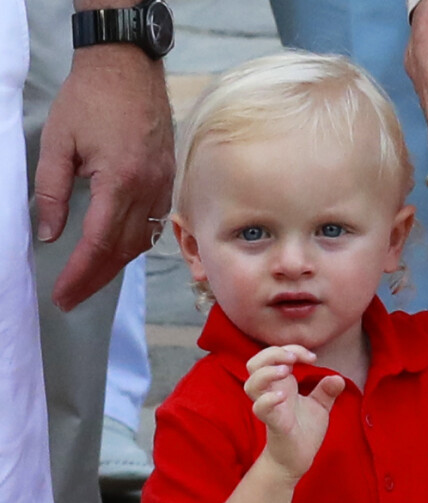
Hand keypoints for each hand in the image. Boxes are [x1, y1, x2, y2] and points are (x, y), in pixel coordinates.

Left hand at [34, 45, 174, 310]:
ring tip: (91, 279)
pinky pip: (154, 226)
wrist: (129, 69)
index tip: (62, 294)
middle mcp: (148, 191)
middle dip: (96, 278)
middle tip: (72, 297)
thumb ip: (51, 191)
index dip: (79, 273)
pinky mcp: (168, 182)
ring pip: (142, 242)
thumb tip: (49, 234)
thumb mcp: (59, 142)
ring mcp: (163, 188)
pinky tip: (119, 251)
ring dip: (116, 265)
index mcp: (120, 180)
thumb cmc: (90, 99)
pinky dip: (134, 245)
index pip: (99, 242)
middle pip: (122, 250)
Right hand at [245, 345, 344, 480]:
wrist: (298, 460)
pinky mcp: (273, 423)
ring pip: (251, 384)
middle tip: (293, 359)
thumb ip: (327, 391)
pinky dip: (268, 399)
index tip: (313, 357)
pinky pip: (260, 408)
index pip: (276, 355)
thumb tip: (338, 378)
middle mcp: (271, 392)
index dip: (292, 349)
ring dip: (266, 372)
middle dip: (272, 353)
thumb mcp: (320, 406)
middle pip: (254, 363)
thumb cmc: (304, 430)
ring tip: (286, 371)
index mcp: (282, 383)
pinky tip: (282, 395)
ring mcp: (270, 407)